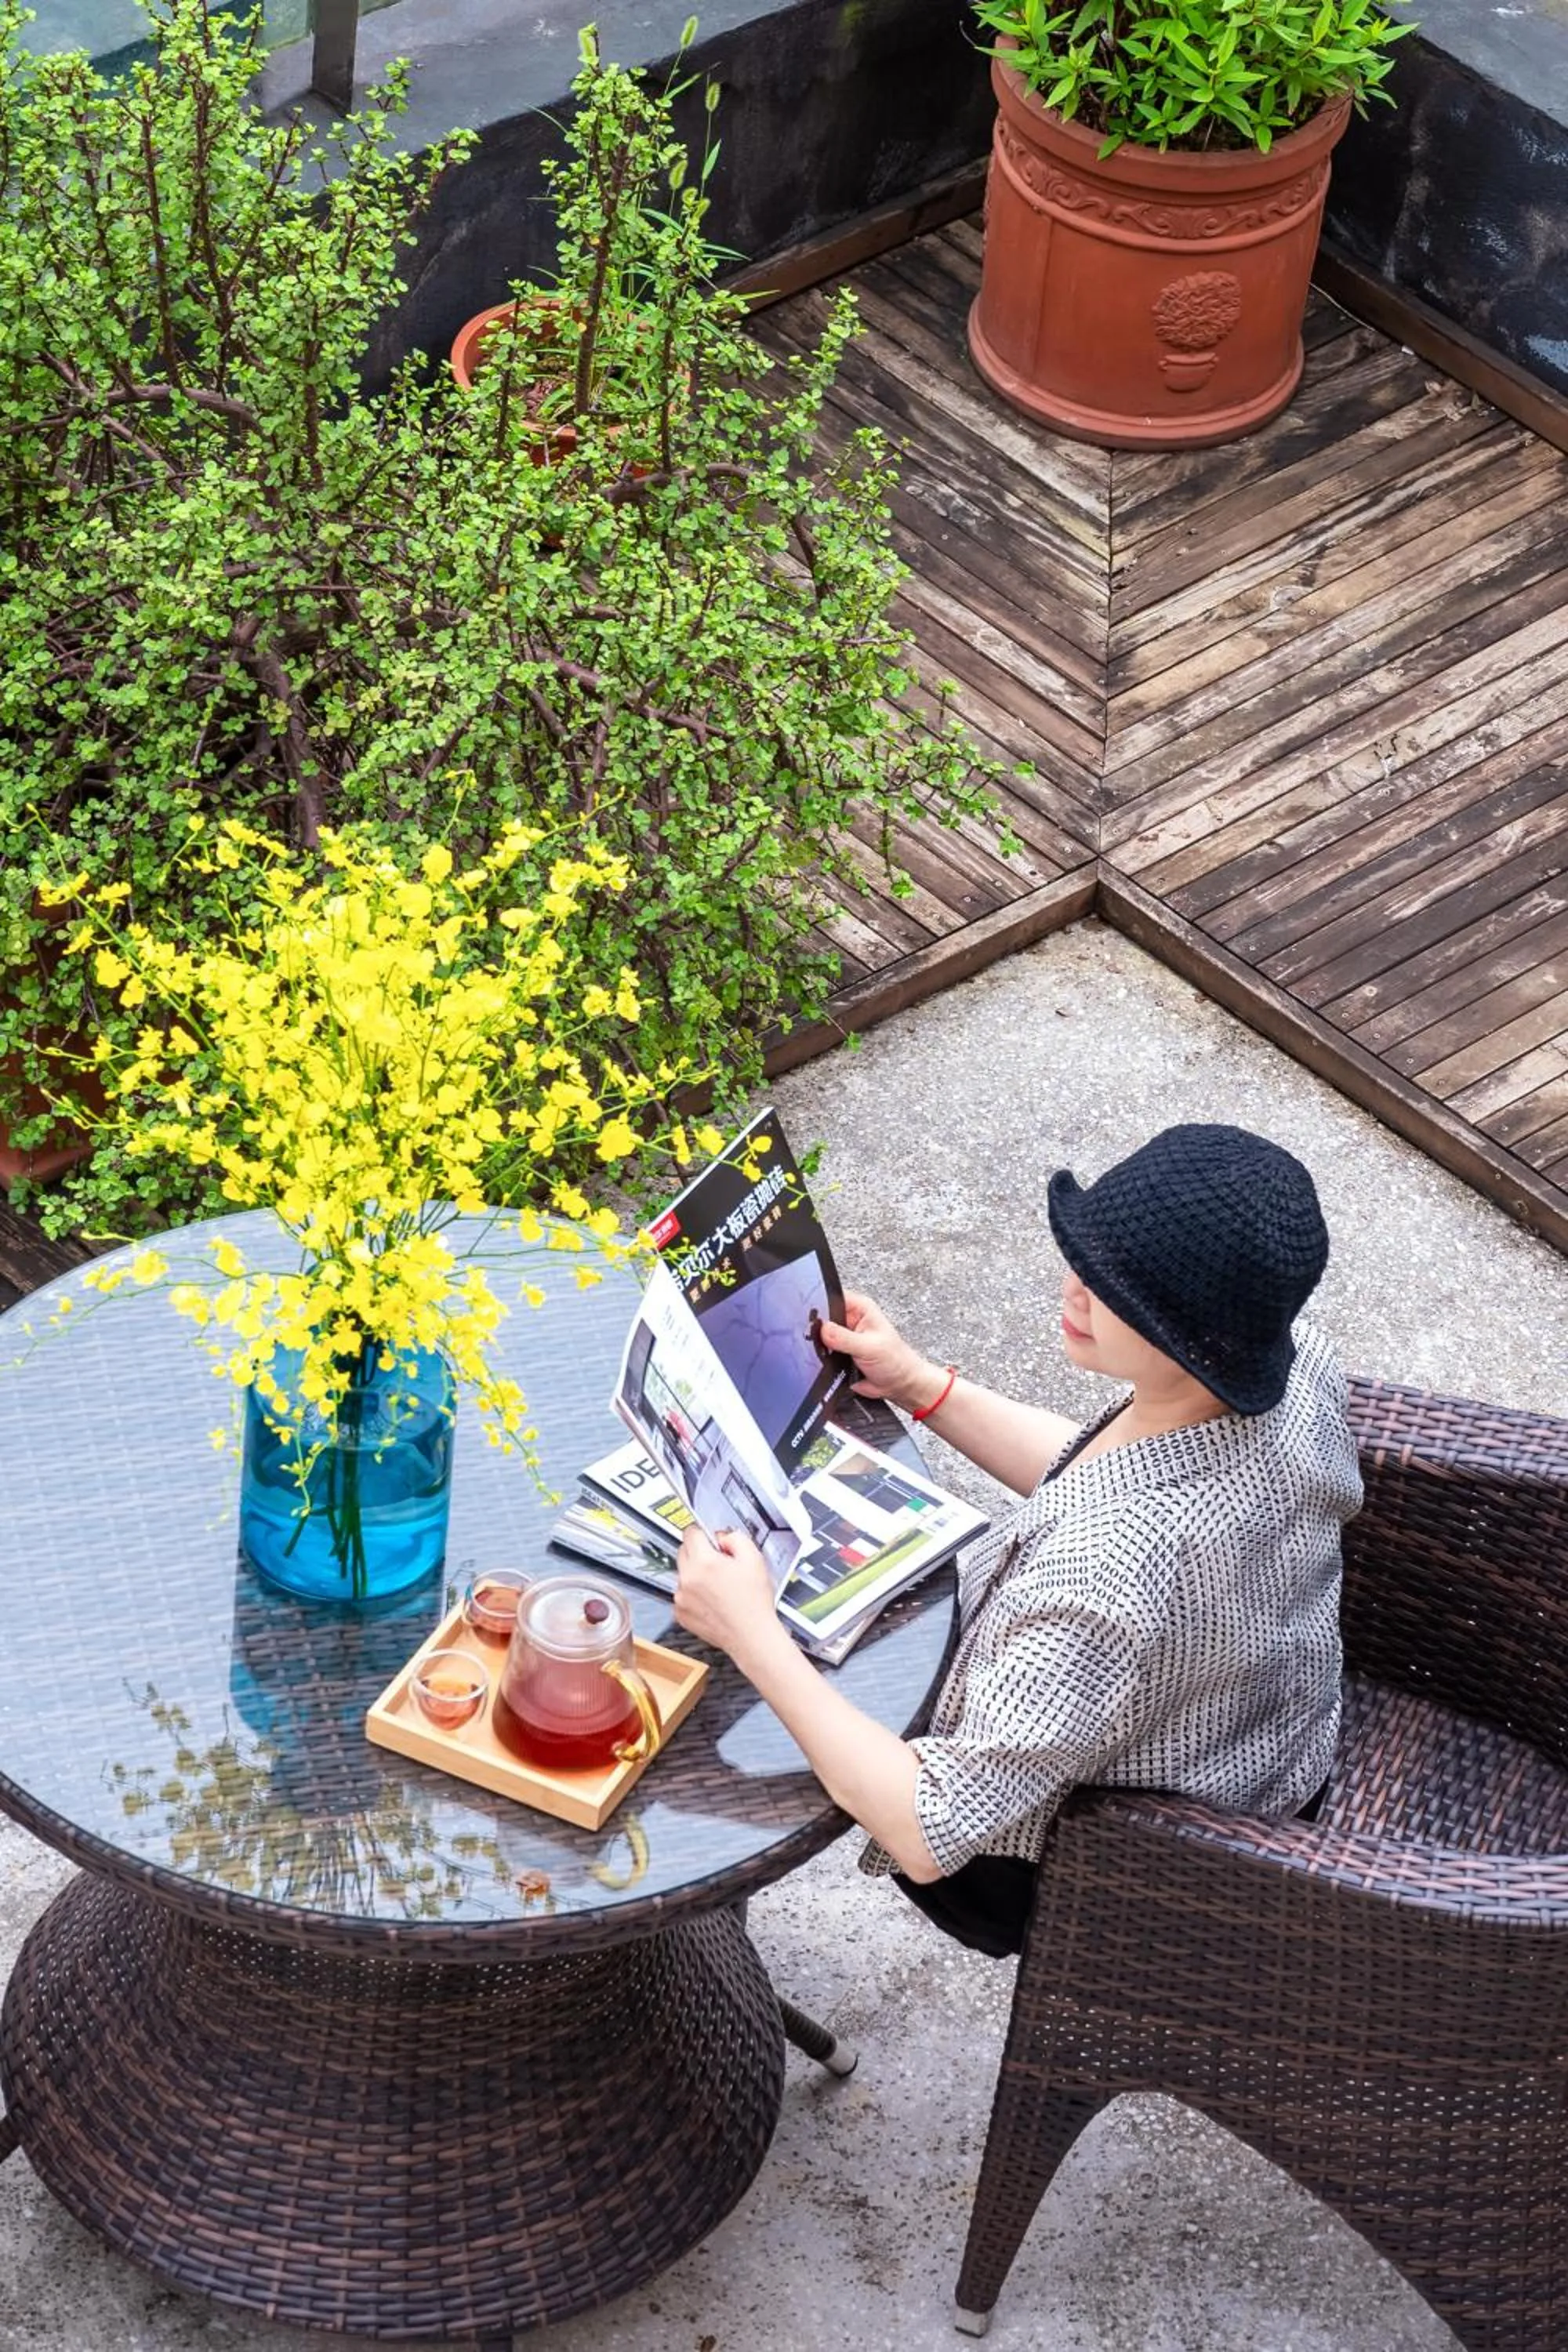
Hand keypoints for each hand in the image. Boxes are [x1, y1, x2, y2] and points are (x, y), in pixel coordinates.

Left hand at [674, 1523, 785, 1670]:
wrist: (752, 1637)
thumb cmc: (754, 1603)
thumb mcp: (754, 1558)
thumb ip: (735, 1537)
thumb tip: (721, 1536)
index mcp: (704, 1563)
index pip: (690, 1532)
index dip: (704, 1532)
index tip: (711, 1538)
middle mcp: (687, 1579)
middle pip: (684, 1550)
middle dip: (700, 1552)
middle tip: (720, 1564)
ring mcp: (681, 1598)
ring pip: (683, 1573)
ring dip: (696, 1574)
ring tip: (720, 1587)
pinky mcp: (680, 1613)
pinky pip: (683, 1593)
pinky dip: (694, 1594)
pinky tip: (714, 1600)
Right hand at [818, 1288, 941, 1414]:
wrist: (898, 1384)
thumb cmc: (896, 1361)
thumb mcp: (870, 1346)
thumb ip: (845, 1337)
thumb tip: (824, 1329)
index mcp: (860, 1308)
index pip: (832, 1297)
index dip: (819, 1306)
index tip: (811, 1319)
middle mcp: (849, 1319)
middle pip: (822, 1317)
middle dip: (817, 1329)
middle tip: (820, 1341)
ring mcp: (842, 1337)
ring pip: (820, 1336)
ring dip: (819, 1346)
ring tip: (828, 1355)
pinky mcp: (837, 1353)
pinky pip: (821, 1353)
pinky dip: (821, 1358)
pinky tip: (825, 1363)